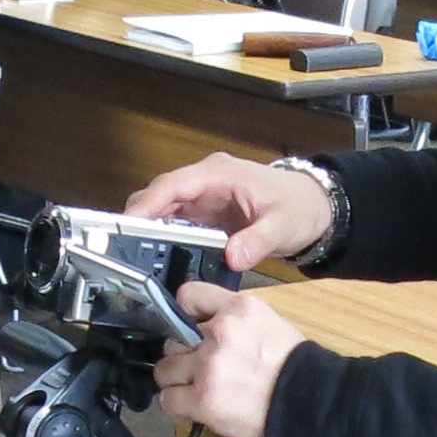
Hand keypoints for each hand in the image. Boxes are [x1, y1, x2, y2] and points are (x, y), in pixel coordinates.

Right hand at [129, 151, 333, 271]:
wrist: (313, 207)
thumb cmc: (298, 207)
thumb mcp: (282, 226)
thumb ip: (257, 241)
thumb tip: (233, 257)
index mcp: (218, 174)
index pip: (172, 185)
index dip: (147, 205)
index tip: (127, 227)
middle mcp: (204, 181)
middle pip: (158, 196)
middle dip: (138, 221)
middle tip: (123, 252)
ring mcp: (201, 197)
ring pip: (161, 211)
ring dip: (146, 233)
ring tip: (133, 261)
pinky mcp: (203, 214)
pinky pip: (173, 224)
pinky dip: (161, 240)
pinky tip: (155, 262)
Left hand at [152, 280, 302, 436]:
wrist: (314, 405)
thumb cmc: (297, 371)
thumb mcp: (269, 325)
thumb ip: (234, 322)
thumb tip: (202, 327)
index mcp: (240, 307)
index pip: (188, 296)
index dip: (183, 315)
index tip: (185, 328)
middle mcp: (221, 331)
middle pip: (173, 338)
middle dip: (182, 355)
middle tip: (200, 370)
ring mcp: (209, 365)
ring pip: (165, 370)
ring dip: (177, 383)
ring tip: (196, 393)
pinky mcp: (203, 398)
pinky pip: (169, 400)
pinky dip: (177, 409)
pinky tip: (193, 412)